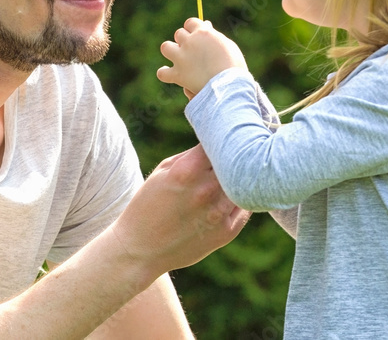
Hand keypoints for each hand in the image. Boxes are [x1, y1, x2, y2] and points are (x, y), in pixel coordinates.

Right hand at [110, 145, 249, 278]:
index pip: (220, 141)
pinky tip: (231, 196)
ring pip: (244, 184)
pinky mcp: (227, 232)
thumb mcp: (163, 170)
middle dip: (235, 156)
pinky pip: (246, 206)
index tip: (224, 137)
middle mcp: (206, 191)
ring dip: (240, 179)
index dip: (223, 138)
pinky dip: (242, 198)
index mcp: (187, 171)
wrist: (141, 249)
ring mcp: (218, 213)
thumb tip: (218, 142)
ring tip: (233, 176)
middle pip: (236, 162)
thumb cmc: (149, 204)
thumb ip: (193, 155)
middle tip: (234, 153)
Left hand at [156, 18, 247, 95]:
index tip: (198, 37)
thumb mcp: (227, 44)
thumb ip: (213, 34)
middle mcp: (189, 42)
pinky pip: (162, 73)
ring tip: (179, 58)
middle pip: (179, 34)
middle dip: (185, 41)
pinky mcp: (178, 74)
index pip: (190, 22)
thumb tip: (206, 24)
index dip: (193, 29)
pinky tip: (171, 75)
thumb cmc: (233, 64)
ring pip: (166, 47)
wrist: (230, 85)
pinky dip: (165, 73)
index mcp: (203, 32)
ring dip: (171, 51)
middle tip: (194, 51)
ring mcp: (181, 58)